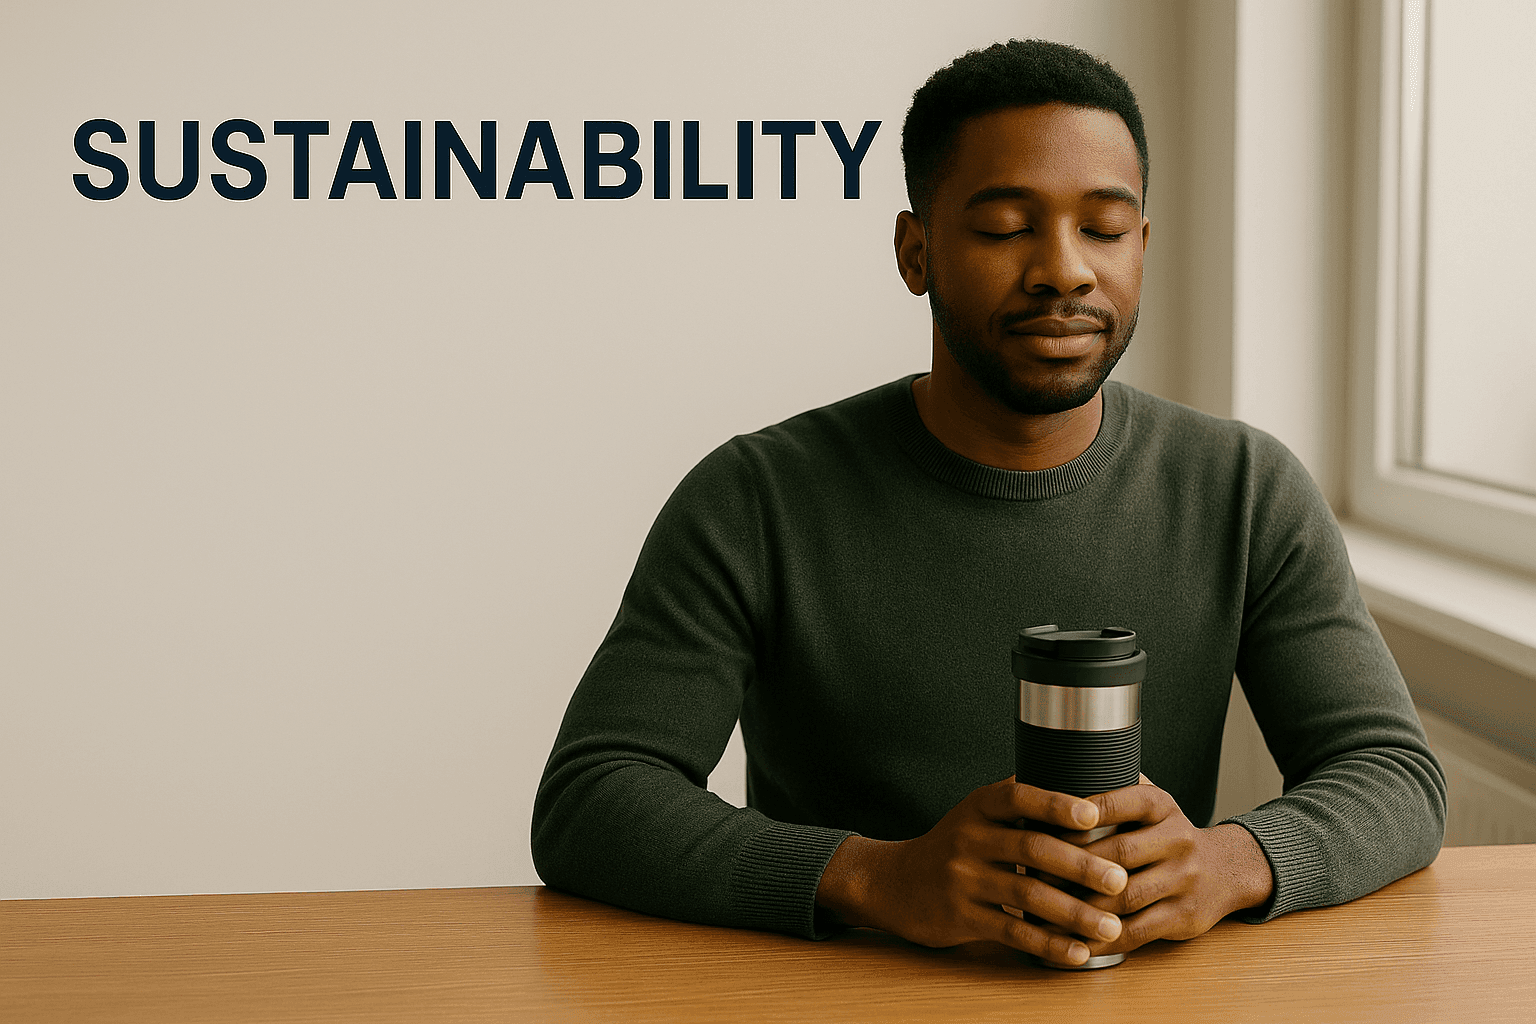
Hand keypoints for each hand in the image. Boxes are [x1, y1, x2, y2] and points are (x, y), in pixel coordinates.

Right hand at [815, 777, 1129, 965]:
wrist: (893, 881)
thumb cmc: (952, 845)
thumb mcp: (977, 813)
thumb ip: (1021, 804)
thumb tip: (1089, 791)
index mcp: (979, 806)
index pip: (1020, 798)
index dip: (1057, 805)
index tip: (1095, 815)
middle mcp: (969, 838)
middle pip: (1031, 849)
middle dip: (1081, 865)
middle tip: (1120, 880)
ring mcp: (962, 879)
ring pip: (1026, 895)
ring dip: (1074, 913)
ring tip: (1111, 925)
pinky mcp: (960, 917)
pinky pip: (1011, 933)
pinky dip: (1048, 945)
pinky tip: (1078, 952)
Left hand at [1041, 776, 1273, 963]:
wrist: (1228, 870)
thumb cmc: (1166, 835)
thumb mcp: (1149, 805)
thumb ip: (1110, 791)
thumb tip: (1046, 776)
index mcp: (1161, 805)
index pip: (1120, 802)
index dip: (1082, 813)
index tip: (1043, 821)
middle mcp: (1177, 838)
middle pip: (1118, 853)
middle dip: (1071, 865)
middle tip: (1029, 871)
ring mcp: (1183, 880)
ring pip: (1124, 896)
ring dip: (1079, 906)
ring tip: (1041, 908)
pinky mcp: (1183, 917)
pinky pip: (1135, 931)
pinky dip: (1099, 939)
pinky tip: (1071, 941)